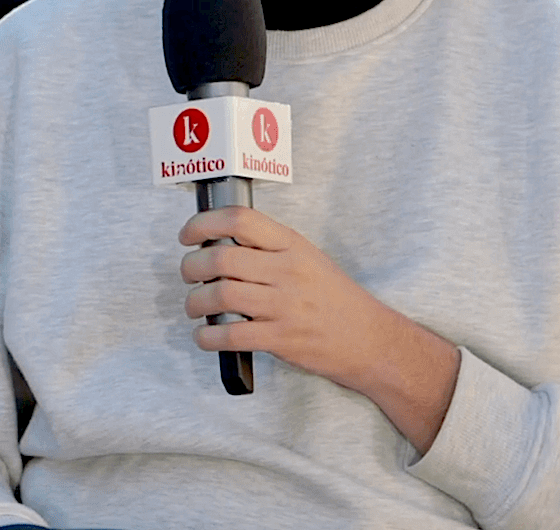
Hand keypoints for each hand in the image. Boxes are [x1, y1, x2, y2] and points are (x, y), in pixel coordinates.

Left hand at [179, 206, 460, 452]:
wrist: (371, 340)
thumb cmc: (335, 298)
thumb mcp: (308, 258)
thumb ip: (269, 249)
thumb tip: (219, 243)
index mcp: (291, 244)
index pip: (239, 219)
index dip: (203, 223)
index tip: (188, 235)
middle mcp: (287, 271)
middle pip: (220, 258)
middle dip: (191, 266)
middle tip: (189, 275)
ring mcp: (284, 306)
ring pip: (219, 295)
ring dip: (194, 303)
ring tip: (195, 307)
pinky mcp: (281, 339)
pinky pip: (230, 335)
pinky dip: (207, 337)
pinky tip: (205, 336)